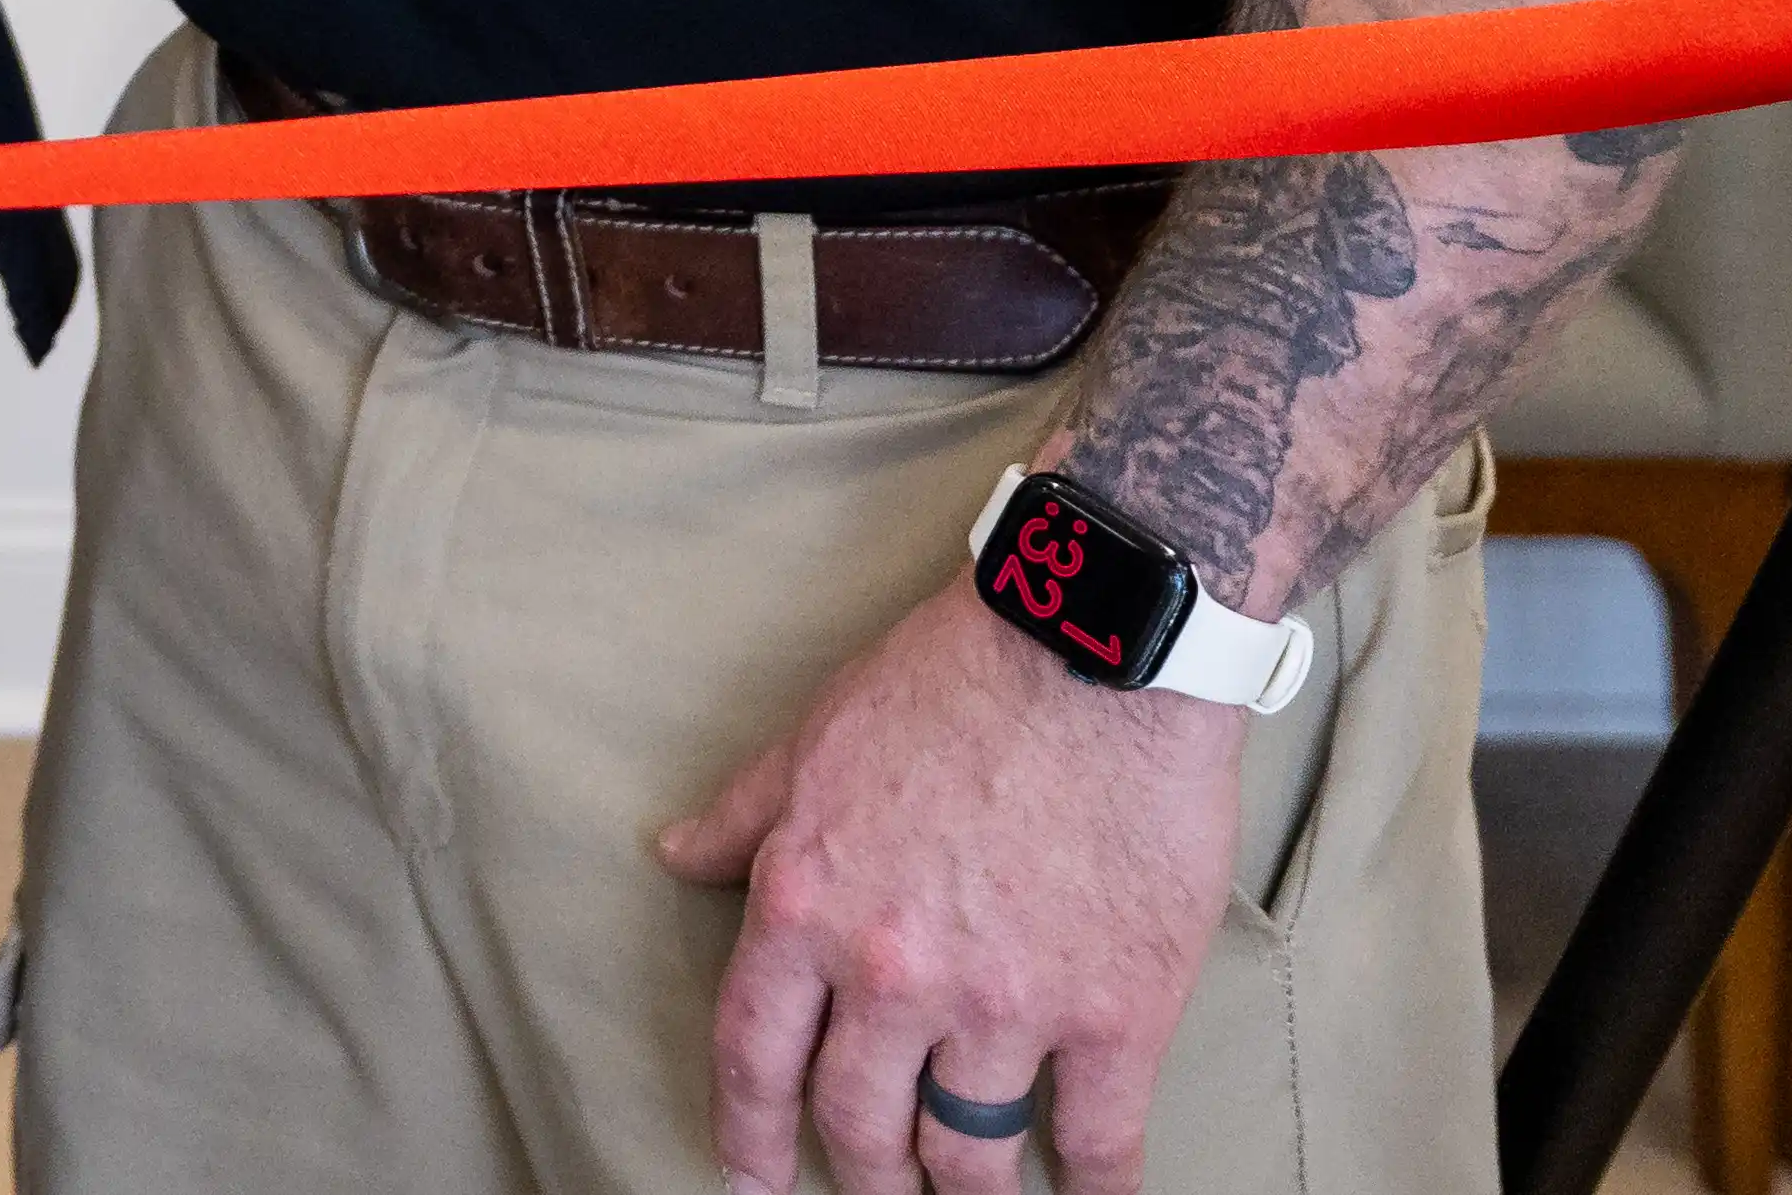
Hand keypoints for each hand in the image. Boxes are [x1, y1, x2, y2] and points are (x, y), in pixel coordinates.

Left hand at [656, 577, 1247, 1191]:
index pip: (754, 1054)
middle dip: (862, 1173)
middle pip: (858, 1123)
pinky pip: (1100, 1142)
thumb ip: (745, 816)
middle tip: (876, 1187)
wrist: (1091, 650)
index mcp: (805, 906)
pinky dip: (1094, 1192)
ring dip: (963, 1192)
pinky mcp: (1116, 1016)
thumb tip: (676, 857)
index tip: (750, 1178)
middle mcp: (891, 974)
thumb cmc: (948, 679)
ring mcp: (1005, 1005)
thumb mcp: (812, 739)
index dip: (748, 1133)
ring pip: (968, 1152)